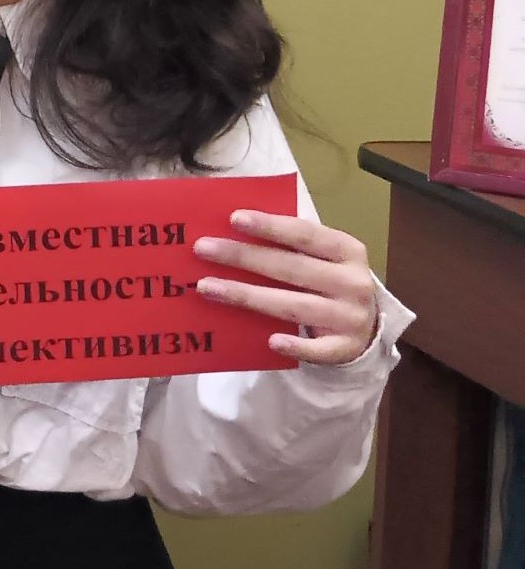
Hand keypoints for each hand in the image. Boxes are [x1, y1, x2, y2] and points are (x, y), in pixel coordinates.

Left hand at [194, 210, 380, 366]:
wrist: (366, 326)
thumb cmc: (328, 281)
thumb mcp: (320, 257)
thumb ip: (288, 245)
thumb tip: (231, 229)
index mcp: (347, 250)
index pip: (305, 234)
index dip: (270, 226)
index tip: (234, 218)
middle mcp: (353, 282)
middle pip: (292, 268)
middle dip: (244, 258)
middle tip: (203, 249)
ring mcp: (350, 318)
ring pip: (294, 306)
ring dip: (248, 296)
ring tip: (206, 287)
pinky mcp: (345, 349)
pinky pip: (318, 349)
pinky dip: (297, 346)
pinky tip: (271, 341)